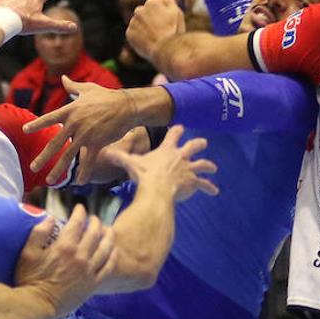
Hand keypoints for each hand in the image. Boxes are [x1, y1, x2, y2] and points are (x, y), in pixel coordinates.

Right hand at [14, 205, 115, 314]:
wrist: (37, 306)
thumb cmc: (29, 280)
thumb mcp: (27, 253)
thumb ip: (38, 233)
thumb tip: (50, 218)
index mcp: (64, 246)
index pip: (77, 222)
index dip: (80, 212)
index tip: (79, 208)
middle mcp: (80, 256)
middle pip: (94, 232)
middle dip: (95, 221)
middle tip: (93, 218)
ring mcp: (89, 270)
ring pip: (105, 248)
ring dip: (108, 236)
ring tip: (108, 230)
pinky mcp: (93, 284)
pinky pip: (108, 267)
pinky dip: (112, 256)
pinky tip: (113, 250)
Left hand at [24, 77, 141, 184]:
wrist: (127, 106)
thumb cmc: (107, 97)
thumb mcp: (88, 89)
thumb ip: (73, 87)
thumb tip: (64, 78)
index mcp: (70, 110)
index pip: (49, 118)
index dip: (37, 124)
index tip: (25, 130)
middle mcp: (75, 123)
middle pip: (55, 143)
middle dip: (43, 157)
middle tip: (33, 167)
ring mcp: (86, 134)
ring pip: (69, 155)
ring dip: (58, 170)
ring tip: (50, 181)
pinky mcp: (98, 143)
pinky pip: (89, 160)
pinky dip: (85, 172)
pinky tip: (79, 182)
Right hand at [103, 124, 217, 201]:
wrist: (157, 188)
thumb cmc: (144, 175)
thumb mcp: (130, 164)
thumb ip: (120, 158)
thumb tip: (104, 153)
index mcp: (167, 150)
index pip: (173, 135)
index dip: (176, 131)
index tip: (180, 127)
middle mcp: (181, 156)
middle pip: (193, 146)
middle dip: (198, 144)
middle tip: (204, 142)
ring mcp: (189, 169)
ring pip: (203, 164)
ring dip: (209, 166)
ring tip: (214, 168)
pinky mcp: (193, 181)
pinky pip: (204, 184)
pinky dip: (209, 187)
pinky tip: (215, 191)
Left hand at [126, 0, 185, 63]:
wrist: (165, 49)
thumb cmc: (173, 30)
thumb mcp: (176, 12)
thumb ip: (169, 1)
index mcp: (151, 2)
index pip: (153, 5)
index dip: (159, 13)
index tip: (164, 21)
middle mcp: (140, 10)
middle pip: (144, 13)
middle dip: (149, 18)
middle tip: (158, 29)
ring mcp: (133, 22)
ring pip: (138, 23)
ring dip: (143, 27)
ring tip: (153, 36)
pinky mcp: (129, 33)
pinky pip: (133, 33)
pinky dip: (138, 37)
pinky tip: (147, 41)